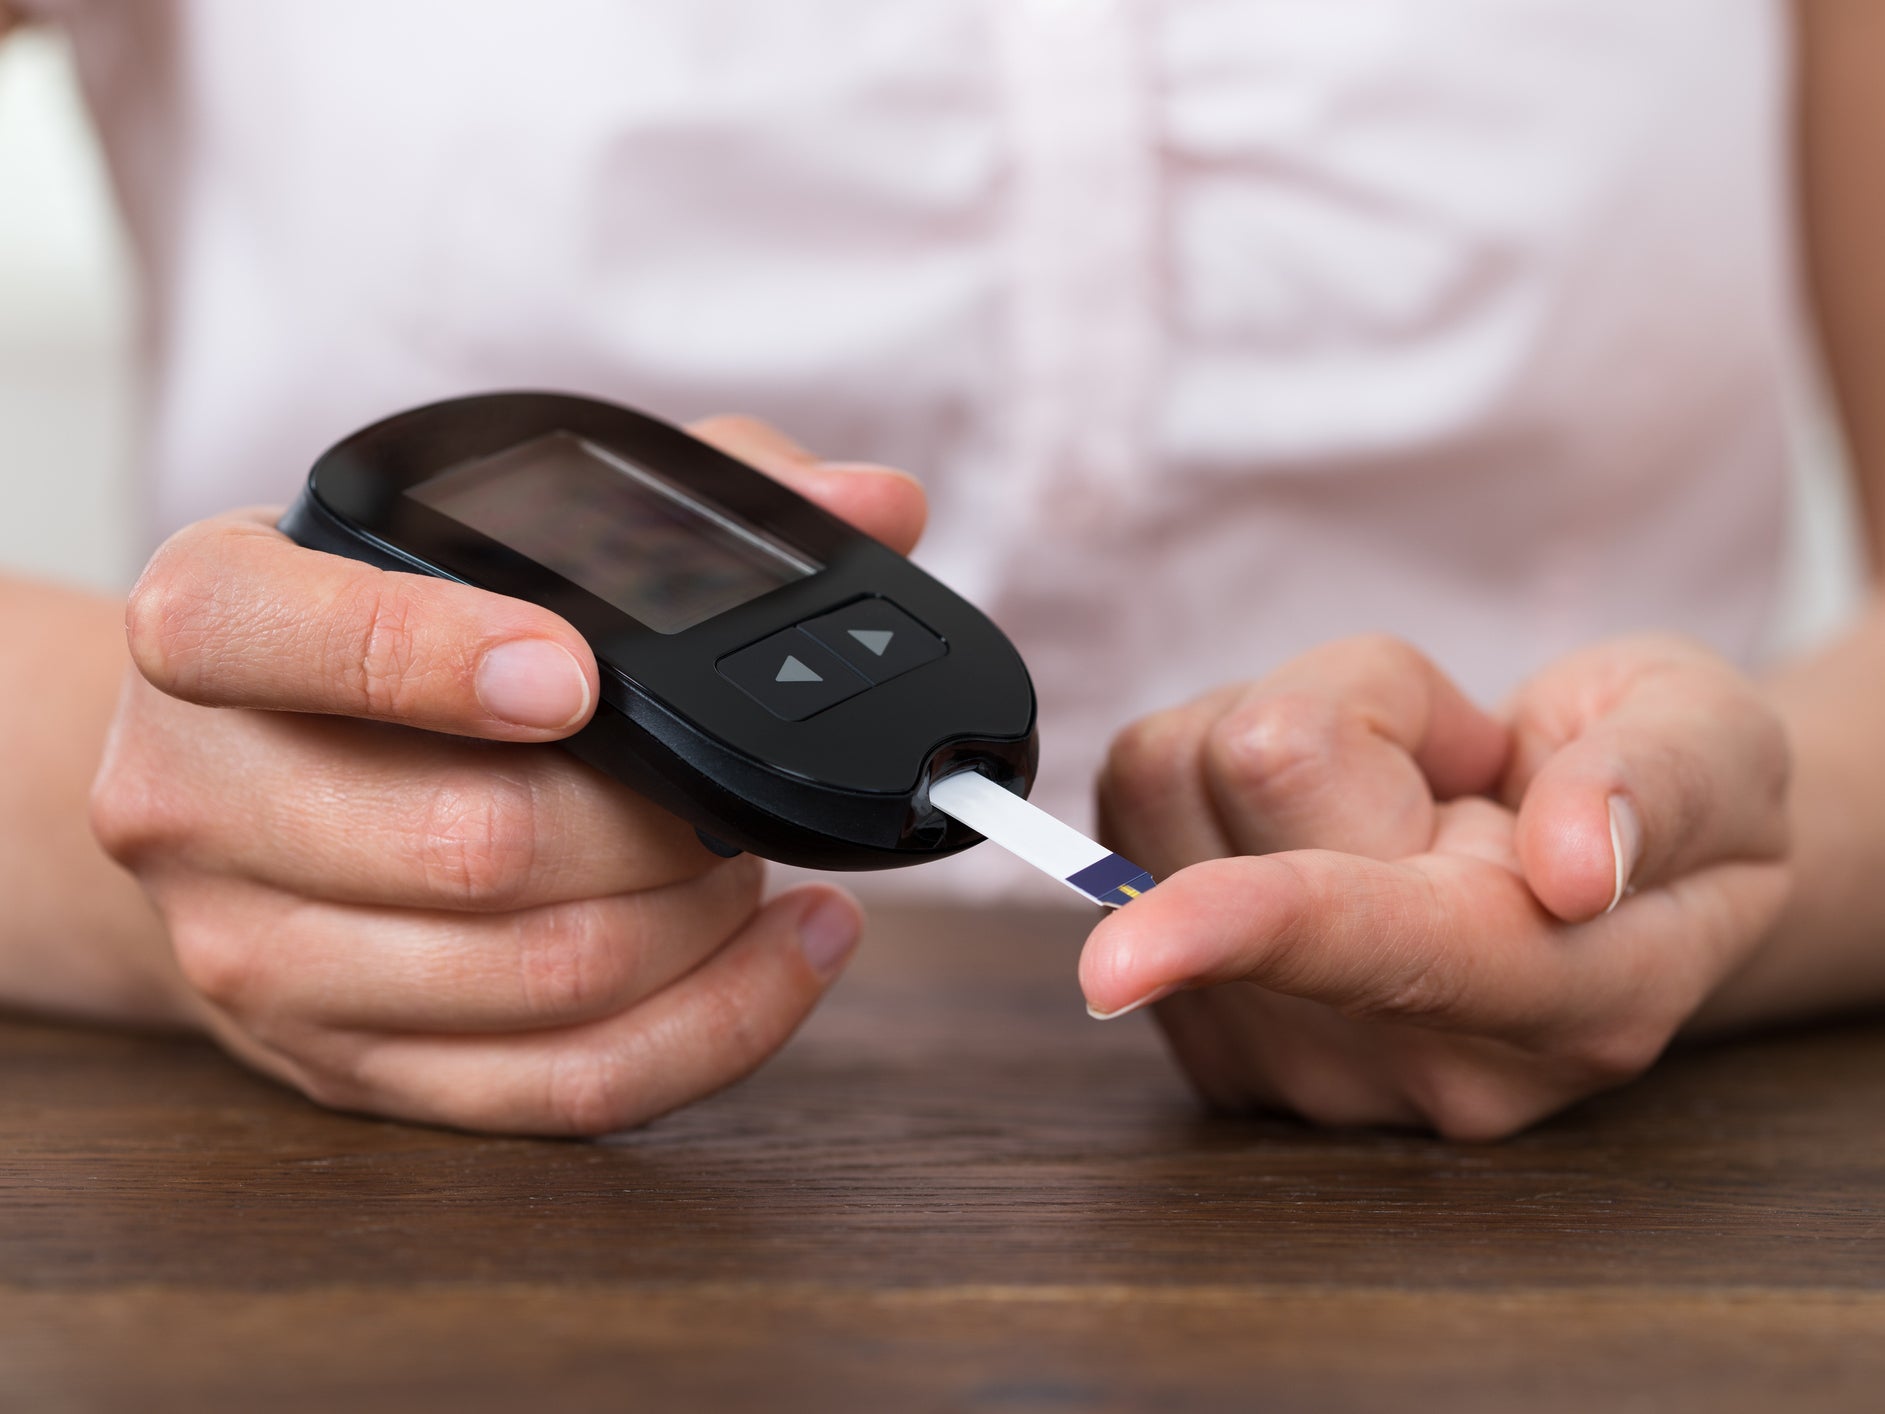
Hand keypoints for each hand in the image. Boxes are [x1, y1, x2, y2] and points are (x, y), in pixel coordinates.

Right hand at [90, 417, 926, 1134]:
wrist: (237, 776)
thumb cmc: (382, 632)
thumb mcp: (470, 527)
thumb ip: (668, 500)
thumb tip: (869, 504)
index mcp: (211, 624)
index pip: (281, 636)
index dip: (431, 656)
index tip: (577, 674)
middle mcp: (198, 800)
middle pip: (472, 843)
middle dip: (660, 819)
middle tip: (732, 786)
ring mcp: (260, 956)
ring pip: (541, 977)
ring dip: (701, 920)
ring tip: (754, 857)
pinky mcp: (347, 1069)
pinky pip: (564, 1087)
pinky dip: (718, 1022)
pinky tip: (786, 949)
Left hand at [1083, 635, 1791, 1138]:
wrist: (1605, 875)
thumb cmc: (1665, 792)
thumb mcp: (1718, 744)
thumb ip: (1659, 788)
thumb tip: (1575, 866)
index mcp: (1568, 1000)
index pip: (1385, 950)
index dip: (1253, 928)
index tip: (1121, 960)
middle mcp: (1410, 1057)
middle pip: (1252, 778)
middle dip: (1359, 706)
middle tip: (1458, 761)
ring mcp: (1290, 1057)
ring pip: (1167, 781)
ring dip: (1278, 735)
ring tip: (1395, 790)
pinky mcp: (1200, 1023)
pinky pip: (1130, 811)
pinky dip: (1217, 779)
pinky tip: (1322, 823)